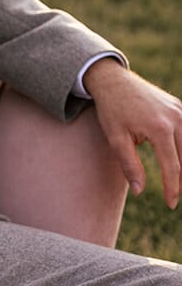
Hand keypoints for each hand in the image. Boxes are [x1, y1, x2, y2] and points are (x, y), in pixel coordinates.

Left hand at [85, 59, 181, 207]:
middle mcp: (175, 118)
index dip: (172, 188)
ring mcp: (180, 110)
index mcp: (159, 128)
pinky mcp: (180, 107)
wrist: (113, 81)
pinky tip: (180, 161)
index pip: (172, 166)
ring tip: (177, 183)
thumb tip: (140, 191)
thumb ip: (129, 165)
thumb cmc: (112, 110)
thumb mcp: (115, 138)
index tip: (170, 205)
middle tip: (174, 197)